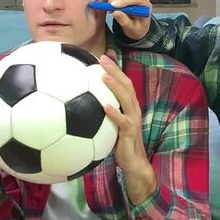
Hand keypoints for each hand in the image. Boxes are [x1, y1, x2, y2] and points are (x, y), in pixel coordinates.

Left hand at [99, 53, 156, 203]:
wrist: (134, 163)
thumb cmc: (120, 144)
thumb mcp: (111, 125)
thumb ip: (103, 113)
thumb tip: (85, 103)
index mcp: (129, 106)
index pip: (123, 83)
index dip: (115, 68)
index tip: (103, 56)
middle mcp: (133, 109)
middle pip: (126, 85)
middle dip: (115, 70)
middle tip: (102, 58)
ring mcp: (133, 120)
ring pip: (126, 98)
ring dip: (115, 86)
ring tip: (103, 76)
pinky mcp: (130, 132)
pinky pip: (123, 121)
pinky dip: (114, 113)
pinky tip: (104, 106)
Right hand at [107, 0, 152, 39]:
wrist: (137, 26)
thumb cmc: (137, 27)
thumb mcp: (132, 28)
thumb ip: (125, 21)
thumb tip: (116, 12)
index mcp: (145, 4)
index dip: (124, 0)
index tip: (114, 6)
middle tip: (109, 8)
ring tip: (110, 8)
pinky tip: (111, 3)